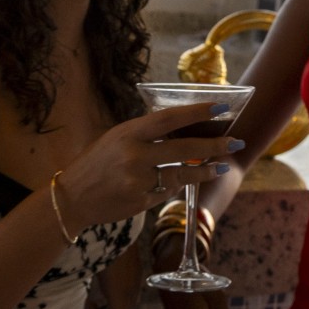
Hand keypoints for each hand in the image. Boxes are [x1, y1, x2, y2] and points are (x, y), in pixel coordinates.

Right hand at [50, 102, 243, 235]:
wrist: (72, 198)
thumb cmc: (96, 163)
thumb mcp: (116, 138)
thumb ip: (146, 134)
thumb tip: (184, 128)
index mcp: (129, 132)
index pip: (170, 118)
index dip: (198, 112)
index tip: (222, 107)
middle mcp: (134, 155)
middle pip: (185, 149)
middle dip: (215, 146)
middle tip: (236, 142)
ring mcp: (138, 180)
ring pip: (182, 174)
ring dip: (205, 170)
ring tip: (221, 166)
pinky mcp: (140, 202)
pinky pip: (168, 192)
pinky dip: (176, 186)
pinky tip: (183, 182)